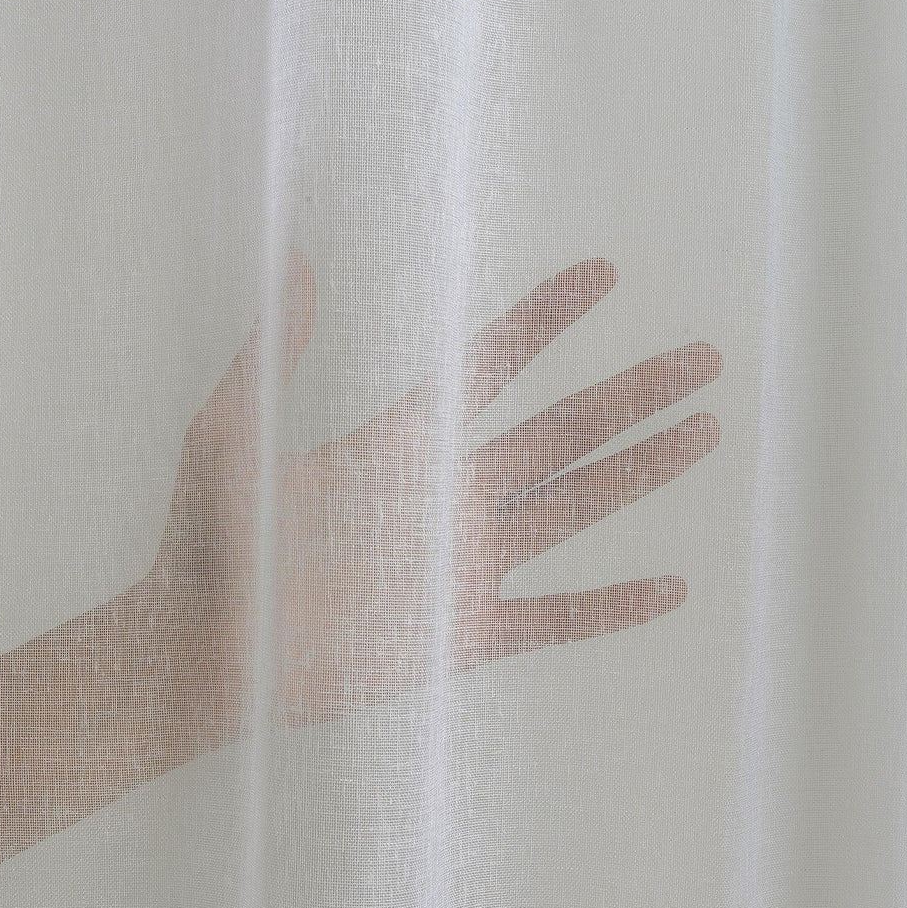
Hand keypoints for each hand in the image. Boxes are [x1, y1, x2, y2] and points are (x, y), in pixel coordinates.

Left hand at [145, 252, 720, 726]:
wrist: (203, 649)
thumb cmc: (205, 540)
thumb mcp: (229, 431)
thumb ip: (273, 351)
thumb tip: (303, 258)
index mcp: (400, 443)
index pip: (491, 367)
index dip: (546, 321)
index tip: (602, 275)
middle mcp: (446, 497)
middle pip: (560, 433)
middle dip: (632, 395)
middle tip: (702, 358)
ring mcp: (462, 565)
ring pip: (573, 509)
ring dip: (639, 473)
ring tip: (703, 432)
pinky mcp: (464, 632)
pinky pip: (553, 618)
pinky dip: (609, 607)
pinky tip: (669, 587)